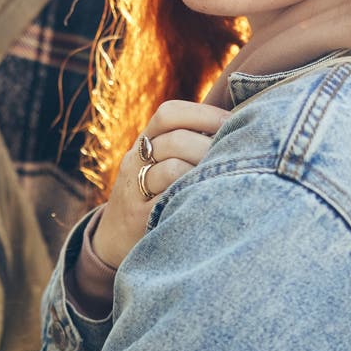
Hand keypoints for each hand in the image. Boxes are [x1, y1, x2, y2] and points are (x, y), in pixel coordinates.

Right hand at [91, 100, 229, 265]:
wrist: (113, 237)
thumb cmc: (151, 195)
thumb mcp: (158, 163)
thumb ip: (187, 144)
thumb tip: (237, 124)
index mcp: (144, 143)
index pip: (168, 114)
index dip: (203, 113)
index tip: (231, 121)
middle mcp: (135, 161)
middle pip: (175, 140)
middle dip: (209, 146)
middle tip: (235, 155)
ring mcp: (134, 190)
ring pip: (172, 169)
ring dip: (204, 171)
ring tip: (225, 178)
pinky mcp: (140, 218)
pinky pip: (168, 202)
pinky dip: (191, 196)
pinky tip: (210, 199)